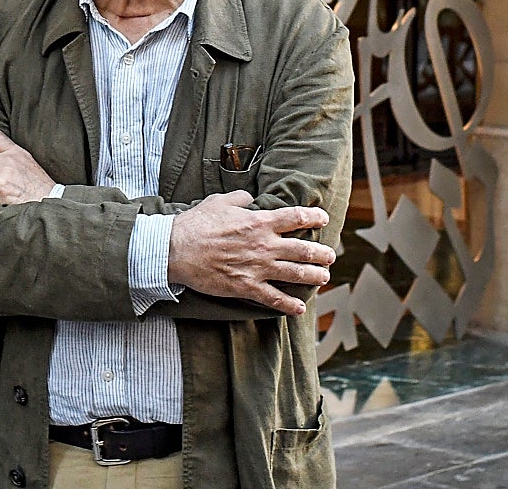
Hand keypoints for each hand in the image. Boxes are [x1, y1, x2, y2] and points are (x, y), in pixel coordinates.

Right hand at [167, 191, 334, 316]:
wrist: (177, 249)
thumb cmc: (198, 223)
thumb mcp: (220, 201)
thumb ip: (241, 199)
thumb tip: (252, 199)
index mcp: (259, 221)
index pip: (296, 217)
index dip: (314, 216)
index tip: (323, 218)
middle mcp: (264, 245)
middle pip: (303, 249)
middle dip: (321, 253)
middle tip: (330, 255)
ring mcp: (257, 267)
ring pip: (295, 274)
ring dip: (314, 276)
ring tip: (324, 277)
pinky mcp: (246, 287)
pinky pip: (274, 299)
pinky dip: (290, 305)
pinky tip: (300, 308)